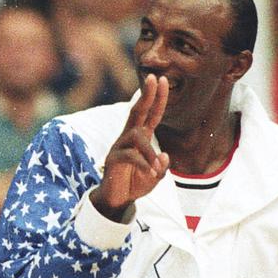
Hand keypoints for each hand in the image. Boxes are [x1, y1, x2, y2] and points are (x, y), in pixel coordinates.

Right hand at [89, 73, 169, 221]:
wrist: (117, 199)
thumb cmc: (136, 183)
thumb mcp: (156, 176)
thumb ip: (162, 166)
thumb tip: (163, 156)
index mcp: (141, 138)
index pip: (151, 114)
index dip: (157, 97)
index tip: (162, 79)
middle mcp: (129, 137)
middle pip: (137, 111)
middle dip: (147, 95)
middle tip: (154, 78)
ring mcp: (119, 146)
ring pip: (137, 137)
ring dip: (150, 152)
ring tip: (157, 170)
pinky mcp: (113, 159)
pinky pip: (131, 156)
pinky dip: (145, 165)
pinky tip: (151, 174)